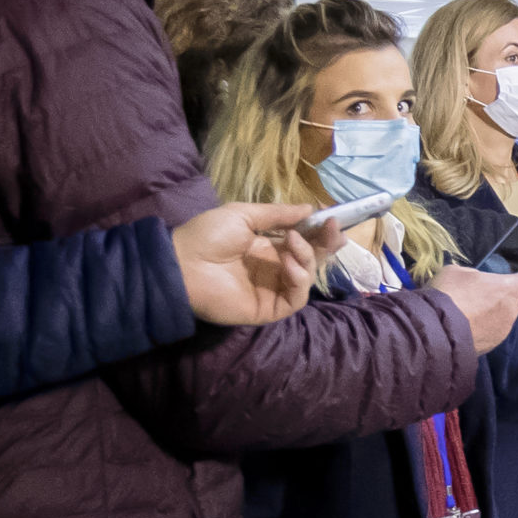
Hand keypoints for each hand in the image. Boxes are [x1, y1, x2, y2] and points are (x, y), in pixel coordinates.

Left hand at [175, 201, 335, 325]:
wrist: (183, 263)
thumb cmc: (207, 236)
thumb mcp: (244, 215)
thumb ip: (278, 214)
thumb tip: (310, 209)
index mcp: (268, 248)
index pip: (303, 241)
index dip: (319, 232)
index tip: (333, 218)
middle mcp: (274, 268)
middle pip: (311, 259)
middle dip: (325, 245)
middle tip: (334, 231)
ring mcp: (273, 289)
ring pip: (307, 277)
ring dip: (307, 257)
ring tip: (292, 242)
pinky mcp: (270, 308)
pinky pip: (296, 297)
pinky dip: (299, 279)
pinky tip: (287, 264)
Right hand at [426, 265, 517, 352]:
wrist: (436, 329)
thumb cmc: (449, 294)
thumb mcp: (457, 272)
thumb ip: (475, 276)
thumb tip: (476, 282)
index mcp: (508, 289)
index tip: (511, 281)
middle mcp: (511, 311)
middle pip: (514, 302)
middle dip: (500, 299)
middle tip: (477, 298)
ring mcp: (503, 331)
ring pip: (502, 319)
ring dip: (490, 316)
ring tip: (466, 315)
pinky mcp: (492, 347)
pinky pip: (490, 334)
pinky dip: (481, 331)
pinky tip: (463, 328)